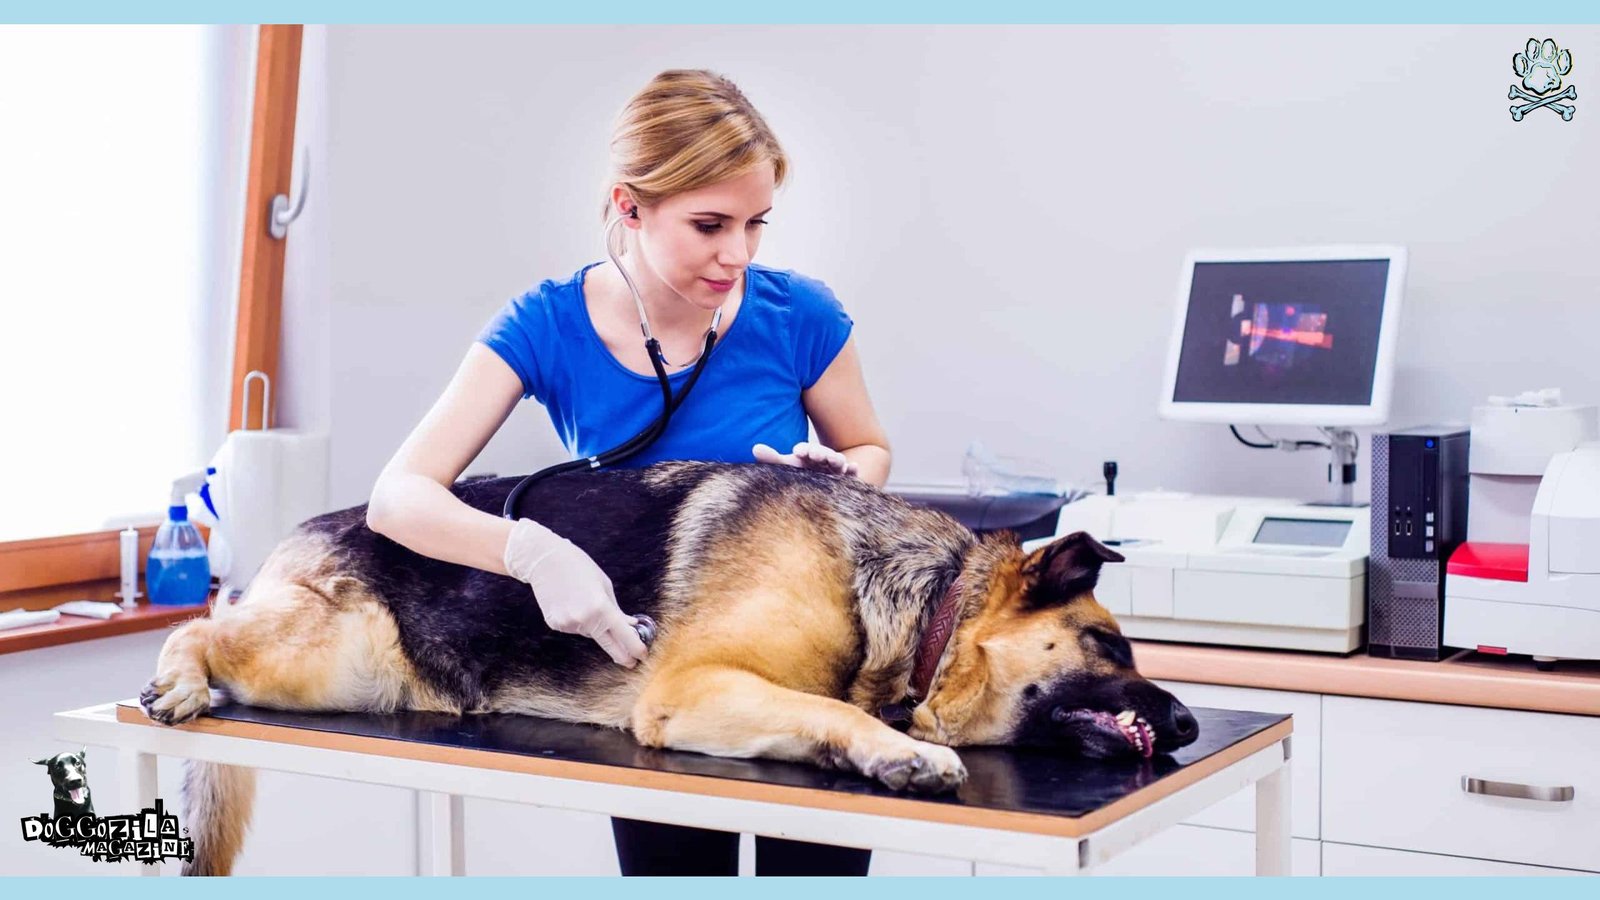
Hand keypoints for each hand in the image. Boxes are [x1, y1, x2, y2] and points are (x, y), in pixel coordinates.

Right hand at [503, 518, 647, 667]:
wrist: (545, 560)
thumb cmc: (579, 567)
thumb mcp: (604, 585)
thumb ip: (617, 610)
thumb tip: (631, 626)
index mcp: (601, 607)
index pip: (623, 635)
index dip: (635, 648)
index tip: (643, 655)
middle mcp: (584, 619)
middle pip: (608, 645)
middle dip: (622, 655)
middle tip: (631, 663)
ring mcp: (568, 624)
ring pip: (590, 632)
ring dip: (595, 625)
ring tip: (583, 600)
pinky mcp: (555, 625)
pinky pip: (575, 628)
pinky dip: (578, 621)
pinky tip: (571, 602)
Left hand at [752, 441, 859, 477]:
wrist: (812, 494)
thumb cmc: (798, 477)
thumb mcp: (785, 468)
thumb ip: (771, 459)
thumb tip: (755, 448)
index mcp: (808, 455)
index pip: (806, 449)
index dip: (804, 449)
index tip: (797, 452)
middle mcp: (823, 461)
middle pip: (823, 453)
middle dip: (820, 453)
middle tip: (814, 455)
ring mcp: (835, 470)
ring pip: (838, 462)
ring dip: (837, 460)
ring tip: (836, 462)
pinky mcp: (845, 481)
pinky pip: (851, 475)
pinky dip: (853, 470)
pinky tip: (853, 468)